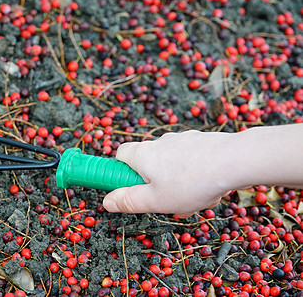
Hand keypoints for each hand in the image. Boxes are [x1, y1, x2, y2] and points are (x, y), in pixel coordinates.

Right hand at [103, 130, 232, 216]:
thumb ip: (128, 201)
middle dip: (155, 182)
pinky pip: (191, 159)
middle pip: (148, 162)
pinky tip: (207, 187)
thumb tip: (106, 201)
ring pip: (172, 163)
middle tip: (166, 199)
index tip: (128, 187)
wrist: (236, 160)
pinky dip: (194, 173)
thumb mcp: (155, 201)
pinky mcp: (202, 141)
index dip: (121, 171)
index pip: (120, 155)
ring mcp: (182, 139)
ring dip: (177, 180)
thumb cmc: (193, 182)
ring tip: (193, 197)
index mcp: (143, 154)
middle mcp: (160, 142)